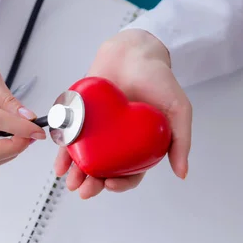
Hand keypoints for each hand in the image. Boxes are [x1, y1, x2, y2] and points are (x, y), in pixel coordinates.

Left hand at [54, 29, 191, 197]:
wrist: (134, 51)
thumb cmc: (158, 79)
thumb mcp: (178, 109)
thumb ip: (180, 140)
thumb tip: (182, 173)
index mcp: (139, 144)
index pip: (130, 172)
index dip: (121, 182)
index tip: (111, 184)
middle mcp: (117, 141)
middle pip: (104, 169)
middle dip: (93, 184)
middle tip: (86, 190)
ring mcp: (98, 130)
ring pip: (85, 157)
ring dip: (77, 173)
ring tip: (71, 182)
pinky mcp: (81, 117)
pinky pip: (70, 137)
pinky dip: (64, 151)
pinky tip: (60, 164)